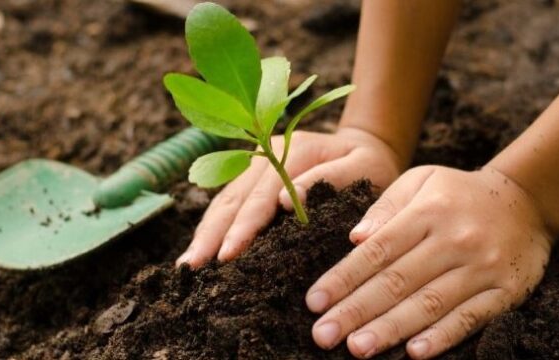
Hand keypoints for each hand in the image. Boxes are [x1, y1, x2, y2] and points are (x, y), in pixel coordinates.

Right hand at [176, 127, 403, 267]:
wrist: (367, 146)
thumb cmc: (371, 164)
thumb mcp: (364, 168)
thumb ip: (329, 179)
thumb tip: (286, 201)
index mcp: (293, 150)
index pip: (261, 195)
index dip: (243, 226)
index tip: (228, 254)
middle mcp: (265, 154)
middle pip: (232, 198)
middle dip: (211, 235)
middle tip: (193, 267)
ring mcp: (255, 164)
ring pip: (223, 201)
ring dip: (205, 233)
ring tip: (187, 265)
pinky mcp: (251, 177)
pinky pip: (227, 203)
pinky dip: (212, 227)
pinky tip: (199, 250)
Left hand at [306, 165, 553, 358]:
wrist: (527, 201)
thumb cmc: (459, 194)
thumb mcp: (421, 180)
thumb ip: (386, 206)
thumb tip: (354, 238)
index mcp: (428, 212)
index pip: (378, 250)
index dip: (343, 278)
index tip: (314, 301)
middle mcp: (454, 240)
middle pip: (397, 281)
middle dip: (356, 310)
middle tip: (323, 335)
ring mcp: (482, 268)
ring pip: (429, 304)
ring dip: (391, 329)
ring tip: (357, 348)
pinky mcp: (506, 291)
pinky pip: (470, 318)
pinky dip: (443, 337)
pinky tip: (415, 353)